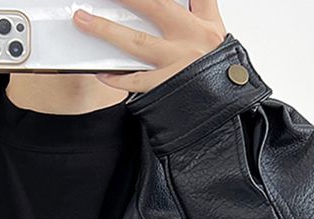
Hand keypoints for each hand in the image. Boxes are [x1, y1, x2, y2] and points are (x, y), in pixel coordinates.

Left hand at [72, 1, 226, 93]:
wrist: (229, 112)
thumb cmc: (219, 72)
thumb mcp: (216, 32)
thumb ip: (201, 6)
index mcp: (201, 24)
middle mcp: (189, 40)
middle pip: (154, 6)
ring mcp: (176, 65)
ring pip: (138, 43)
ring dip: (108, 31)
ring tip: (84, 21)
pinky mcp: (165, 89)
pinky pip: (135, 82)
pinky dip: (116, 78)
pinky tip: (101, 71)